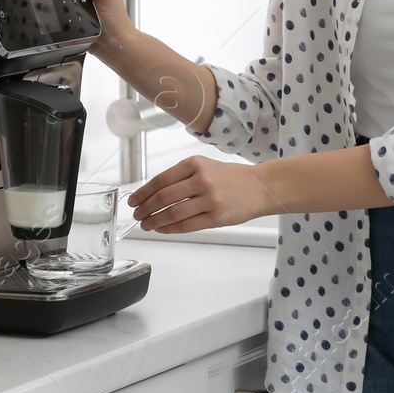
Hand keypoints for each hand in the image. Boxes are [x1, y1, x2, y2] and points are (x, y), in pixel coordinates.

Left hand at [126, 155, 276, 233]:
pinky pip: (186, 225)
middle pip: (164, 197)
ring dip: (155, 221)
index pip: (161, 180)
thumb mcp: (205, 166)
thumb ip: (181, 177)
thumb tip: (152, 193)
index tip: (133, 200)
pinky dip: (170, 229)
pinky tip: (162, 229)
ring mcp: (210, 200)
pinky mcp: (217, 217)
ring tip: (146, 224)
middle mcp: (202, 180)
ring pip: (173, 213)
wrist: (260, 187)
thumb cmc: (231, 177)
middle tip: (137, 214)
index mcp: (196, 163)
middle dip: (145, 208)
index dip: (143, 192)